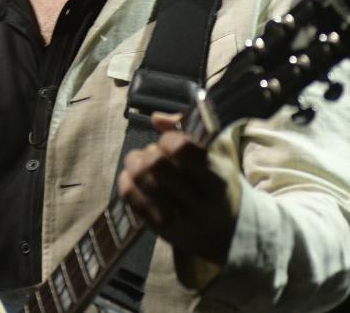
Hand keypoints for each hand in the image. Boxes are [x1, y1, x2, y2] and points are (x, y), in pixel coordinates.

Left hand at [116, 112, 235, 264]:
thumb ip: (189, 130)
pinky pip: (129, 197)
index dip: (169, 139)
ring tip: (140, 162)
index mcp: (216, 179)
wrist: (223, 231)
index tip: (170, 141)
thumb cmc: (217, 181)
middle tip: (153, 152)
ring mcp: (177, 218)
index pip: (183, 149)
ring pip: (140, 179)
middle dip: (149, 151)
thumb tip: (156, 119)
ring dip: (134, 163)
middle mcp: (198, 201)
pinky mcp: (158, 228)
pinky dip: (125, 179)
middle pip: (156, 164)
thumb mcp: (218, 154)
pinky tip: (133, 176)